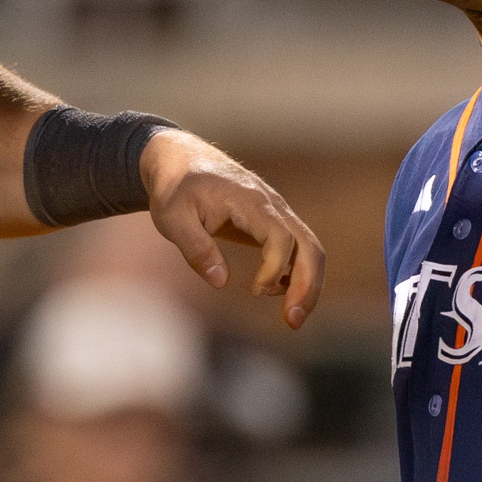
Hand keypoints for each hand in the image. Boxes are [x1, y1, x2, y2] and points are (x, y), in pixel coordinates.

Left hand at [139, 128, 323, 328]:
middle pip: (309, 246)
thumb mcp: (171, 216)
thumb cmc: (174, 188)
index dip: (274, 268)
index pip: (281, 236)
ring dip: (308, 285)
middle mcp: (272, 205)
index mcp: (249, 201)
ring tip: (290, 317)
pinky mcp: (273, 221)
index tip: (254, 290)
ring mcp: (277, 211)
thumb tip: (221, 282)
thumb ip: (195, 248)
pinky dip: (298, 273)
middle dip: (308, 286)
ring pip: (310, 249)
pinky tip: (277, 292)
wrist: (180, 159)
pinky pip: (299, 248)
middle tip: (292, 322)